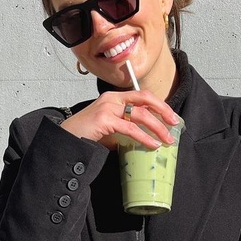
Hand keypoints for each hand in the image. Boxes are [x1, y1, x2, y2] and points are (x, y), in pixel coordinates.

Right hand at [60, 90, 179, 150]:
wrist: (66, 139)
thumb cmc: (87, 135)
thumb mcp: (109, 128)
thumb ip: (124, 128)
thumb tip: (144, 138)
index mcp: (114, 98)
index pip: (142, 96)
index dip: (159, 105)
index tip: (171, 117)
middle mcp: (112, 98)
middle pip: (145, 99)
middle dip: (163, 111)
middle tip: (175, 124)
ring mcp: (108, 107)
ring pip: (141, 114)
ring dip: (157, 127)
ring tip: (166, 140)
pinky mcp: (104, 119)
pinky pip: (130, 128)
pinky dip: (144, 137)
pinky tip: (152, 144)